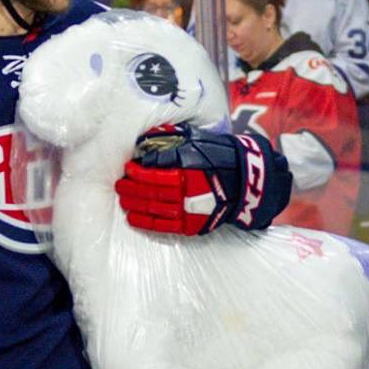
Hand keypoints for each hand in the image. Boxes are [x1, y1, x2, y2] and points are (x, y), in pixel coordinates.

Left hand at [117, 122, 292, 234]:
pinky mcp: (193, 224)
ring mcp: (189, 210)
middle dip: (131, 189)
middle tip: (120, 185)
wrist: (247, 182)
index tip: (128, 168)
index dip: (137, 172)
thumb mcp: (198, 142)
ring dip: (135, 205)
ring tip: (124, 200)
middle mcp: (186, 192)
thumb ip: (173, 145)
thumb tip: (149, 146)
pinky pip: (165, 226)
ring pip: (154, 209)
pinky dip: (147, 223)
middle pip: (150, 192)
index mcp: (188, 171)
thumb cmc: (222, 157)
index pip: (154, 173)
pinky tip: (134, 218)